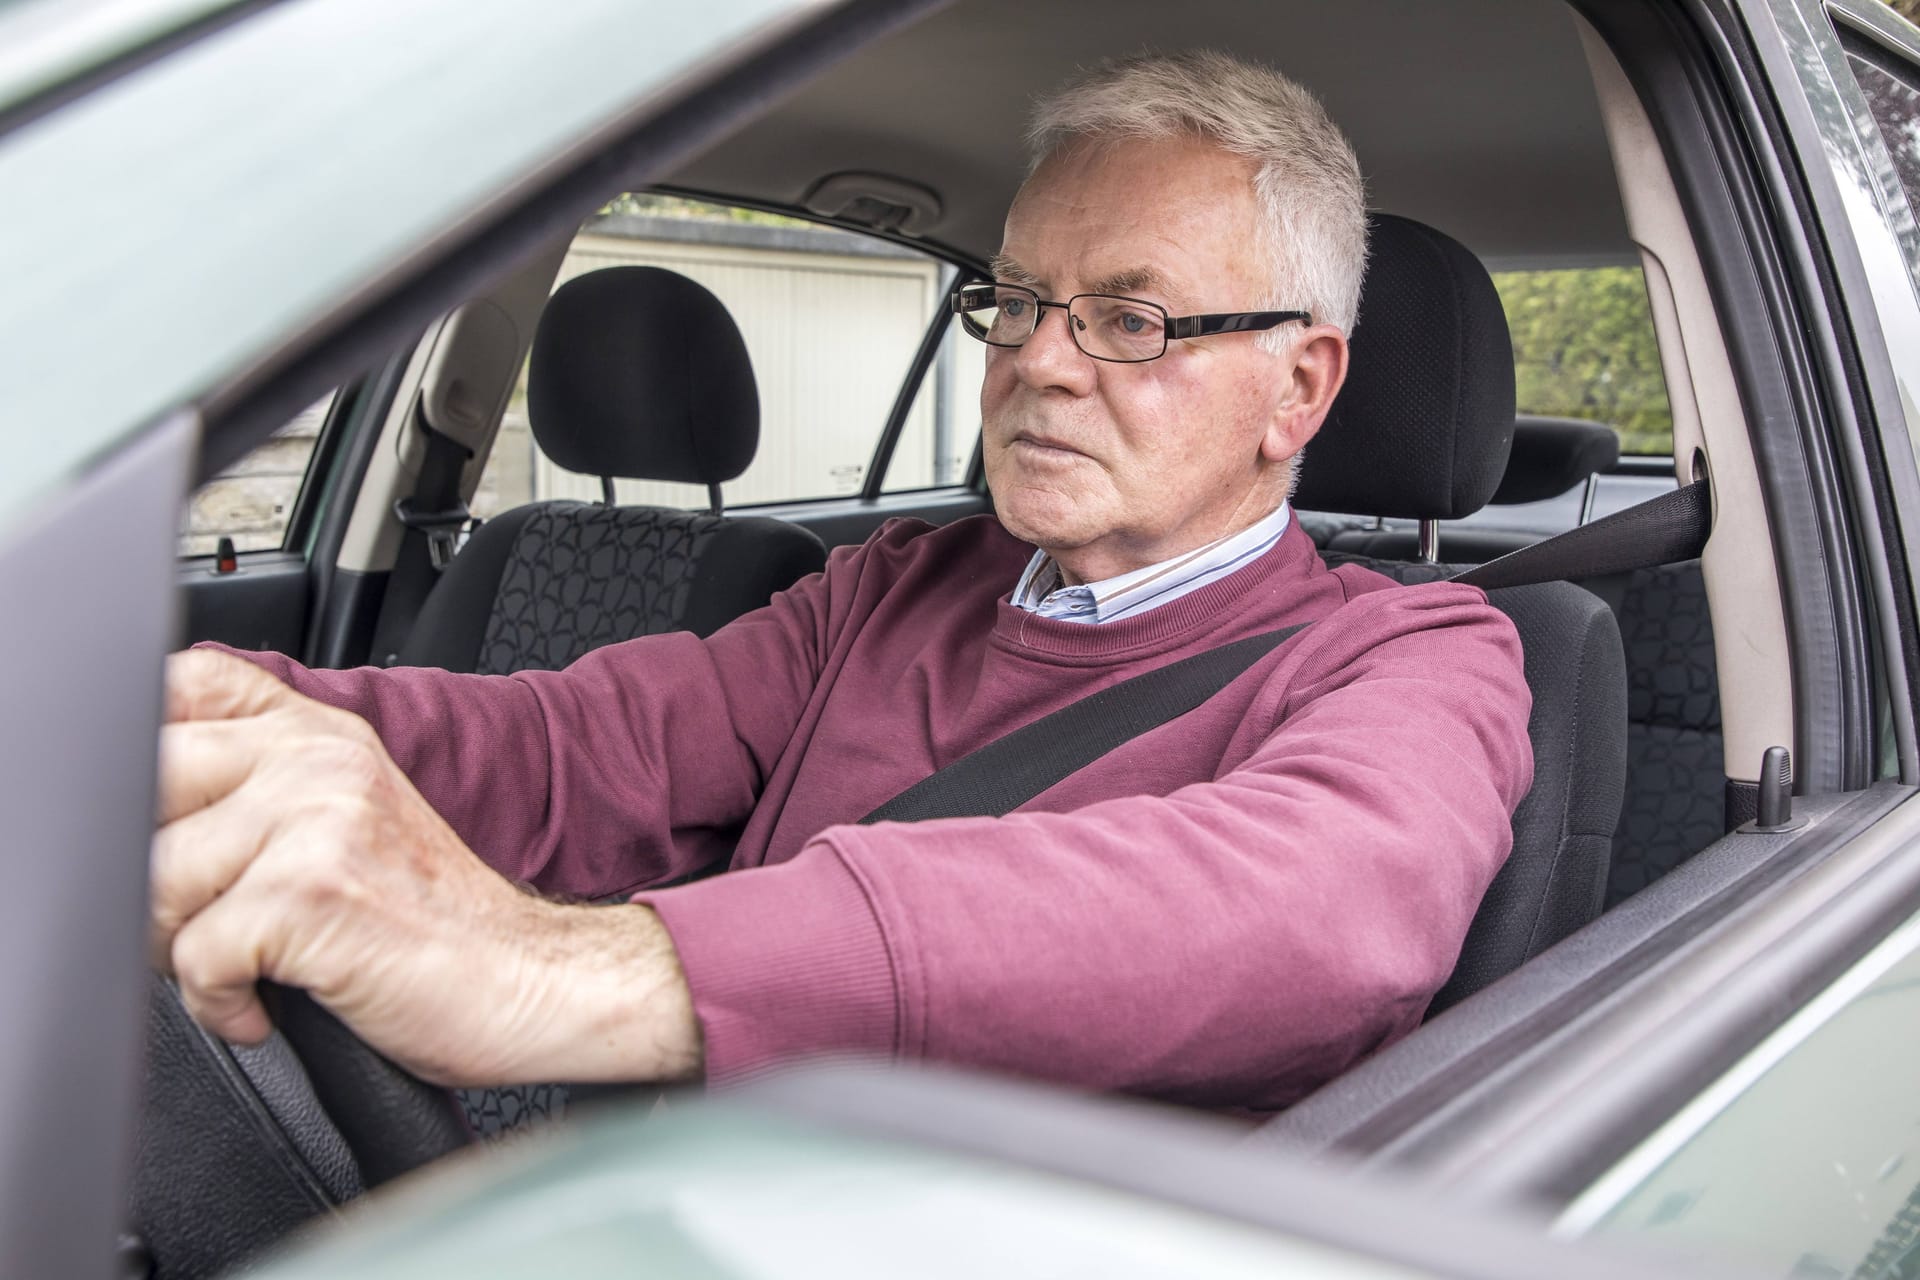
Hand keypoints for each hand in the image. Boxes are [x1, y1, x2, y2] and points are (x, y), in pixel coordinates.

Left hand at [151, 649, 701, 1085]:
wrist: (531, 985)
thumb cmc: (437, 930)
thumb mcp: (352, 826)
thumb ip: (264, 790)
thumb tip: (136, 812)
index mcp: (322, 734)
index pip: (186, 684)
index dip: (136, 743)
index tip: (156, 819)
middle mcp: (318, 757)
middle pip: (144, 783)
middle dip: (147, 874)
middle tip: (201, 922)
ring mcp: (316, 817)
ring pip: (154, 879)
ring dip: (179, 951)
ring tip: (245, 969)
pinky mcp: (313, 891)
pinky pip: (193, 956)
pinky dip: (219, 1005)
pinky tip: (266, 1006)